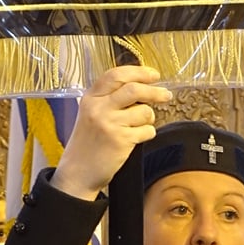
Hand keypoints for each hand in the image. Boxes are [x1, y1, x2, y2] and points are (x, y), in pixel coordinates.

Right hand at [53, 66, 172, 200]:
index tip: (154, 74)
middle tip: (165, 95)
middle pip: (134, 90)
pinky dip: (147, 133)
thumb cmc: (88, 143)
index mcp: (91, 98)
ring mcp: (110, 124)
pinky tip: (136, 138)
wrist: (78, 172)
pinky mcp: (121, 141)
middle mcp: (99, 108)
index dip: (138, 72)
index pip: (116, 75)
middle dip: (154, 91)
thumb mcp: (90, 113)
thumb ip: (109, 98)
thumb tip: (141, 85)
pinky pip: (147, 130)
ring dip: (148, 118)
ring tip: (139, 125)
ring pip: (144, 112)